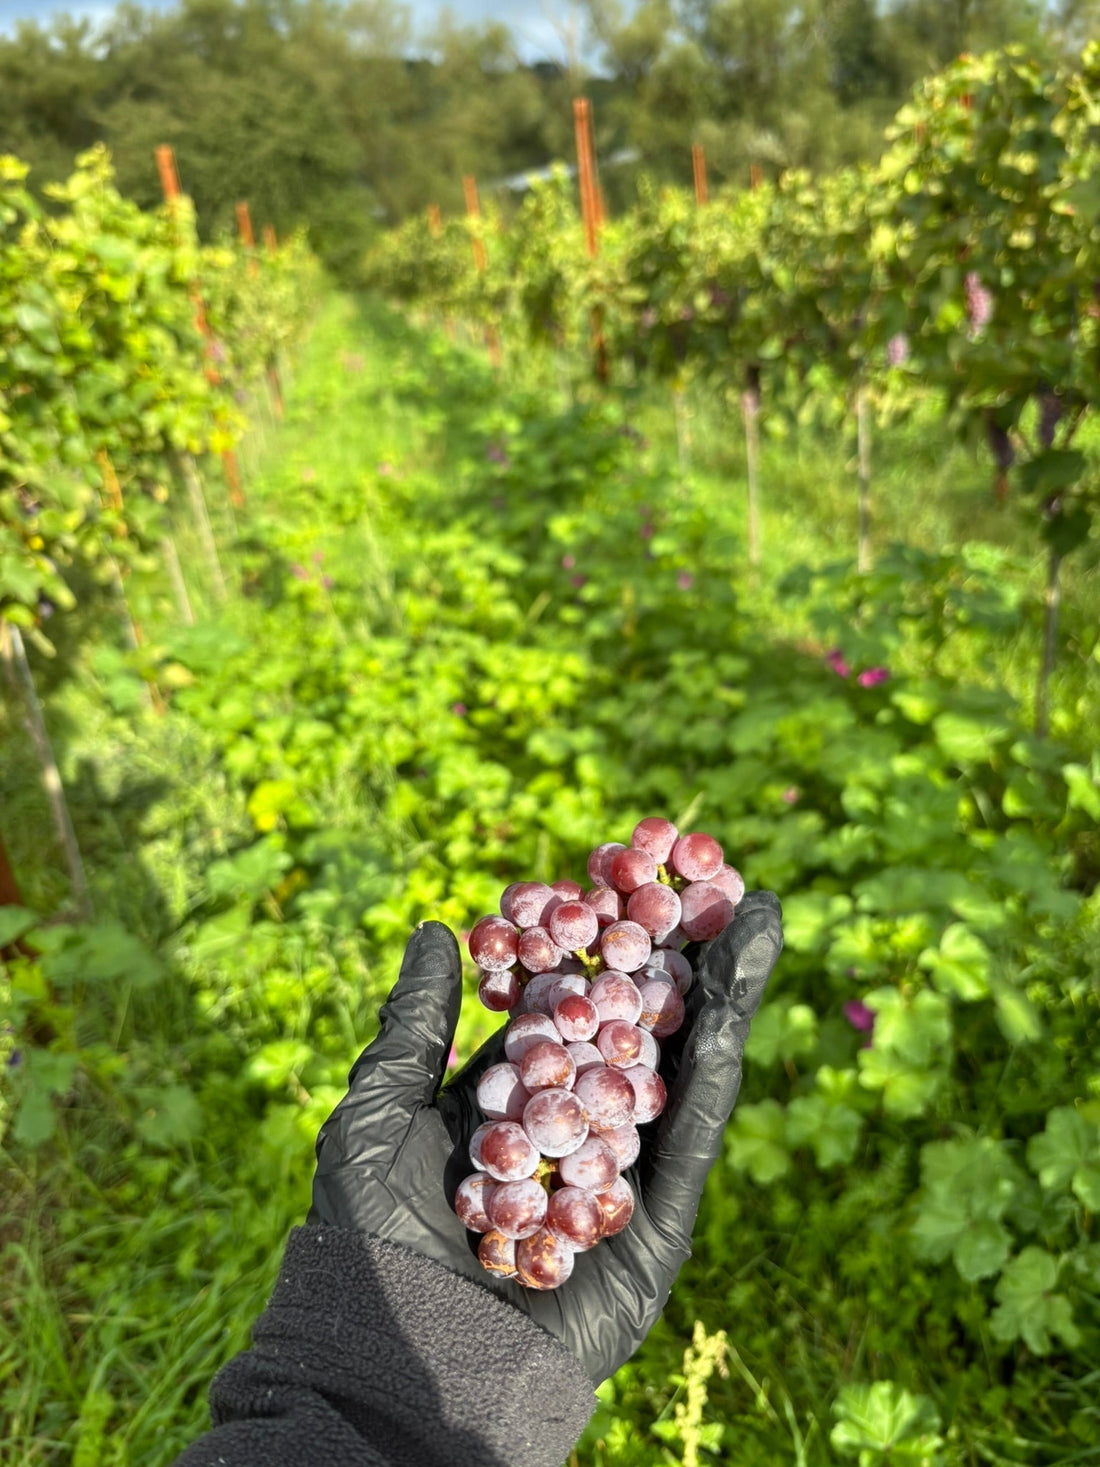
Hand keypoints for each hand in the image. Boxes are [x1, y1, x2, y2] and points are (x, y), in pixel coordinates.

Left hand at [309, 892, 782, 1384]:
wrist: (404, 1352)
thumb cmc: (376, 1231)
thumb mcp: (378, 1107)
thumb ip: (416, 1022)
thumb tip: (438, 928)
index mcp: (520, 1092)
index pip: (576, 994)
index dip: (607, 929)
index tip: (635, 861)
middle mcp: (580, 1120)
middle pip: (644, 1017)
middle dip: (683, 945)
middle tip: (718, 870)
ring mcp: (626, 1166)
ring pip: (684, 1062)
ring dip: (726, 988)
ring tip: (759, 910)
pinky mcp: (660, 1217)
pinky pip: (694, 1132)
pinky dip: (720, 1063)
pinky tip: (738, 998)